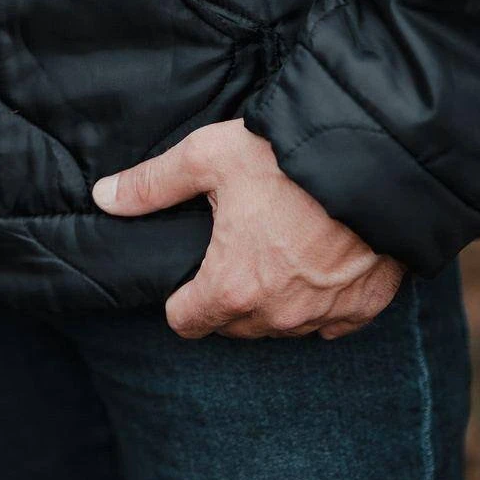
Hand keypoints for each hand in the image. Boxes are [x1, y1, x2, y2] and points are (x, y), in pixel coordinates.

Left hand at [92, 119, 405, 339]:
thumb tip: (103, 197)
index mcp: (231, 287)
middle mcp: (278, 314)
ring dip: (275, 297)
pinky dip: (322, 298)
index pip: (186, 321)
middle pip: (233, 324)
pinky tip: (320, 257)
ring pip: (281, 323)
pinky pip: (332, 320)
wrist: (376, 156)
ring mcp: (326, 315)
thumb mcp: (207, 157)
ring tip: (278, 245)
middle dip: (227, 294)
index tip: (192, 266)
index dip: (181, 295)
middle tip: (237, 244)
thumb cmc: (285, 156)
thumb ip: (152, 184)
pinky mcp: (366, 306)